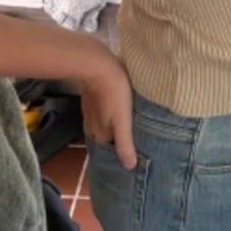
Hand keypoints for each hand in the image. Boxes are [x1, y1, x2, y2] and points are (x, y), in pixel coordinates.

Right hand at [80, 55, 135, 169]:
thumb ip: (125, 143)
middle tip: (140, 134)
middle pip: (109, 134)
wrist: (97, 63)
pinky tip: (123, 105)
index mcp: (99, 134)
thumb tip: (129, 167)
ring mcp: (90, 110)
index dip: (125, 148)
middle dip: (121, 136)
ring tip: (135, 120)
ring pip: (106, 121)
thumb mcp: (123, 120)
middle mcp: (91, 125)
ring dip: (117, 122)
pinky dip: (113, 110)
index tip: (139, 147)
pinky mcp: (92, 95)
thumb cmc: (113, 92)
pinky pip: (104, 109)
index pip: (113, 148)